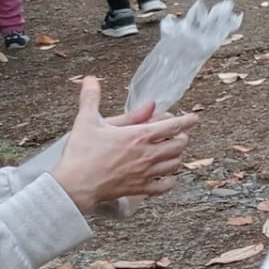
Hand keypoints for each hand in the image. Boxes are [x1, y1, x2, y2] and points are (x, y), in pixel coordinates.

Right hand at [51, 76, 198, 209]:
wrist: (74, 184)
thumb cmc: (80, 153)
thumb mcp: (86, 121)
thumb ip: (92, 98)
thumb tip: (91, 79)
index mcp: (138, 135)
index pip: (172, 126)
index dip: (187, 120)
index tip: (194, 118)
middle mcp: (147, 154)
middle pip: (179, 145)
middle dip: (181, 137)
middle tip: (177, 134)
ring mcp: (145, 173)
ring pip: (175, 164)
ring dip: (177, 156)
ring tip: (171, 152)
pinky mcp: (140, 189)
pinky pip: (164, 186)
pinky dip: (170, 181)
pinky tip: (167, 177)